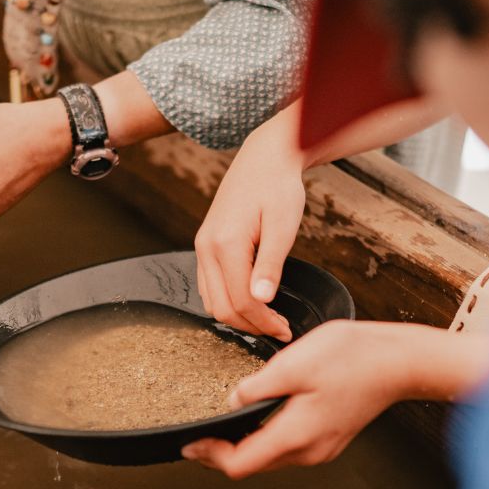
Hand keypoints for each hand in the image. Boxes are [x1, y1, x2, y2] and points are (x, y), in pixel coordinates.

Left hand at [183, 322, 488, 478]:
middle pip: (254, 464)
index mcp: (295, 436)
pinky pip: (289, 445)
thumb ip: (257, 387)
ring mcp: (322, 447)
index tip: (189, 444)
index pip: (240, 464)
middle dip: (223, 452)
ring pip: (271, 456)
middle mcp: (308, 451)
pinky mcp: (330, 437)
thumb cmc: (354, 358)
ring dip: (245, 444)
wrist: (400, 361)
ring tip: (224, 423)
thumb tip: (232, 402)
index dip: (210, 456)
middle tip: (200, 434)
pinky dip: (267, 436)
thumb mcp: (294, 363)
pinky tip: (260, 415)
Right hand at [195, 124, 305, 341]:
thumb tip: (262, 300)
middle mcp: (206, 248)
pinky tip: (252, 301)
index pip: (241, 301)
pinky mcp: (206, 245)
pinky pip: (210, 286)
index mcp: (225, 244)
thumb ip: (270, 265)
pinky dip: (228, 302)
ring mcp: (202, 247)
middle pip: (222, 307)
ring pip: (212, 301)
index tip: (286, 330)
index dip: (264, 322)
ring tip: (269, 319)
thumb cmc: (278, 187)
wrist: (264, 158)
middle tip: (280, 329)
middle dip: (251, 325)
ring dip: (239, 317)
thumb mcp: (282, 225)